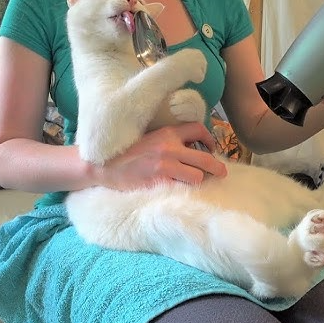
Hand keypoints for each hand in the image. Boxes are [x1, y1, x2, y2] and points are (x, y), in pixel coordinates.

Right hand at [99, 122, 226, 190]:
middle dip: (217, 167)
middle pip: (205, 157)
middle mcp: (169, 147)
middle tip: (221, 173)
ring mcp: (165, 166)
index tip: (212, 148)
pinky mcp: (159, 182)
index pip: (198, 129)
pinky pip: (183, 188)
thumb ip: (168, 141)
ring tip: (197, 184)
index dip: (210, 139)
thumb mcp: (149, 138)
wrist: (102, 166)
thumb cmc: (124, 153)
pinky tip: (182, 192)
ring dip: (199, 181)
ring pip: (198, 176)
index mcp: (167, 133)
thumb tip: (190, 148)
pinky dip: (185, 191)